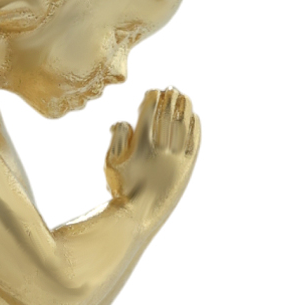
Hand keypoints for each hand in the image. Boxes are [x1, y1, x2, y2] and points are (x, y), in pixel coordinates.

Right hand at [105, 87, 200, 218]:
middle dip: (169, 98)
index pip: (149, 112)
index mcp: (140, 146)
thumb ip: (117, 138)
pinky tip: (194, 117)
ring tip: (184, 97)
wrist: (139, 216)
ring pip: (183, 125)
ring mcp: (176, 159)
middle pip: (167, 115)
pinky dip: (195, 126)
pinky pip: (194, 142)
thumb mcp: (110, 162)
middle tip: (170, 89)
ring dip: (184, 108)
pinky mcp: (187, 168)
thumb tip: (123, 121)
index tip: (153, 91)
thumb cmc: (122, 188)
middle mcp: (160, 150)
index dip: (152, 98)